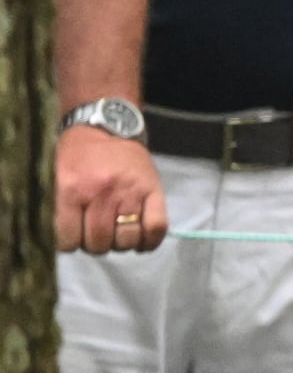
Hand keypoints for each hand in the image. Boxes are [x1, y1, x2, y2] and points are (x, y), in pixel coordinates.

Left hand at [53, 126, 163, 255]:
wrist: (107, 128)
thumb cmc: (77, 156)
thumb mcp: (56, 179)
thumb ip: (56, 209)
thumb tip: (63, 242)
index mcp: (70, 191)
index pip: (68, 240)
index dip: (70, 244)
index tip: (73, 237)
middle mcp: (100, 193)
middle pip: (99, 243)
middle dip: (96, 244)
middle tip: (96, 233)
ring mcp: (130, 193)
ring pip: (126, 240)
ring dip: (120, 244)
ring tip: (117, 233)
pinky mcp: (153, 191)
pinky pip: (156, 227)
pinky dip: (150, 242)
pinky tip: (141, 241)